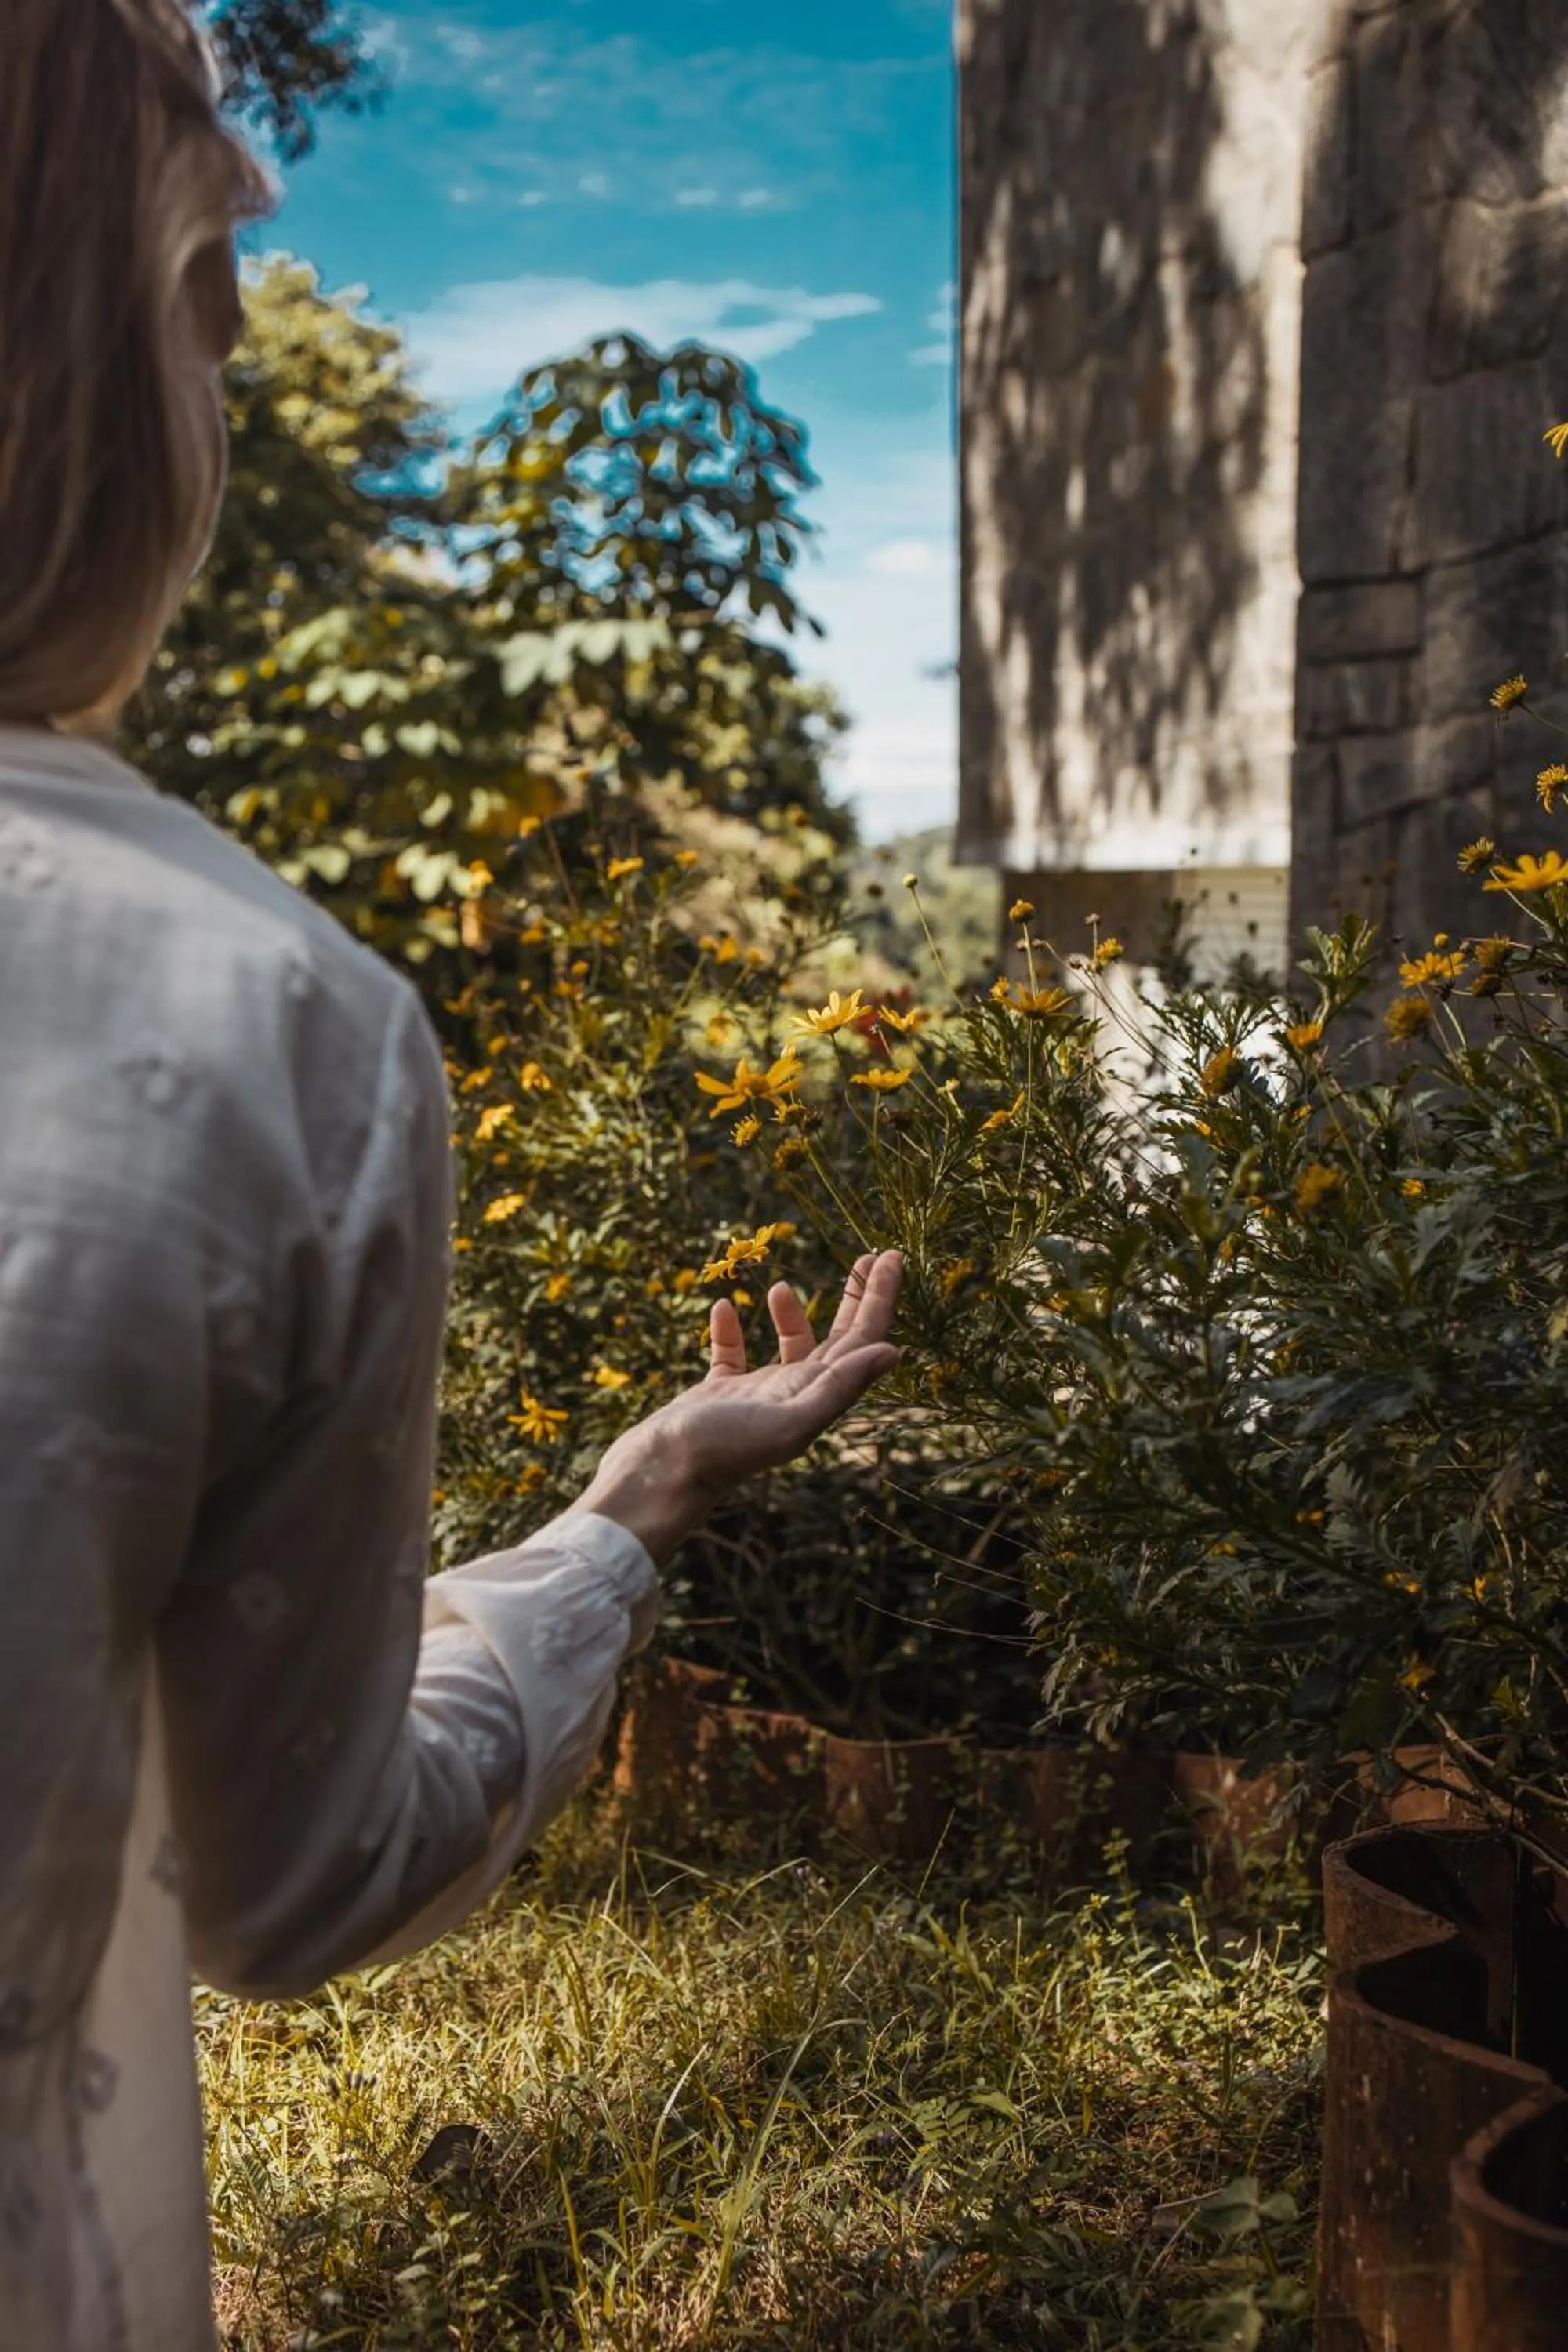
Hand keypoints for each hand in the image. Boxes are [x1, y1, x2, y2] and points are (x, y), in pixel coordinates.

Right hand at [571, 1250, 902, 1565]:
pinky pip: (730, 1355)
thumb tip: (893, 1352)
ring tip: (783, 1286)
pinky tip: (723, 1307)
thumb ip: (838, 1387)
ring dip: (792, 1315)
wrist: (657, 1477)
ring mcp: (756, 1396)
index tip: (894, 1257)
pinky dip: (731, 1331)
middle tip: (867, 1256)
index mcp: (815, 1399)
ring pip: (787, 1347)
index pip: (861, 1342)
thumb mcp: (788, 1421)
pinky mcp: (717, 1395)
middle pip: (837, 1341)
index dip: (879, 1300)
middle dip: (854, 1299)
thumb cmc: (722, 1452)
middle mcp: (794, 1397)